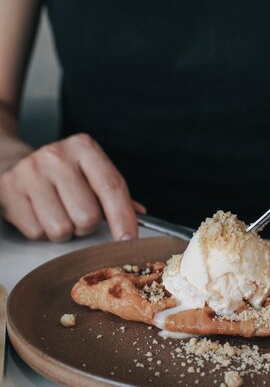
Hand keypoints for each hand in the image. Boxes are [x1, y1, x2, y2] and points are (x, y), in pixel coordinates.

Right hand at [0, 133, 145, 240]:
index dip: (123, 218)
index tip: (129, 240)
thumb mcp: (90, 173)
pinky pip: (37, 232)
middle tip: (78, 216)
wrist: (11, 162)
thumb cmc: (61, 175)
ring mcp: (29, 173)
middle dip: (87, 225)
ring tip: (57, 213)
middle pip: (88, 216)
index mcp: (83, 147)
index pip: (111, 187)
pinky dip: (41, 231)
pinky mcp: (8, 192)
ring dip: (64, 231)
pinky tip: (38, 214)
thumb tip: (139, 216)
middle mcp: (55, 156)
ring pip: (61, 229)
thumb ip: (115, 194)